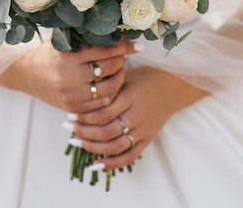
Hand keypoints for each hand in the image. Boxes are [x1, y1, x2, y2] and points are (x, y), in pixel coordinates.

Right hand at [0, 40, 138, 113]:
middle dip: (121, 61)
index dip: (123, 46)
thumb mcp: (65, 42)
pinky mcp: (73, 107)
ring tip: (118, 70)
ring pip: (109, 89)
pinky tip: (110, 85)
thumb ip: (88, 40)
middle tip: (123, 56)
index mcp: (68, 56)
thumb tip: (119, 34)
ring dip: (118, 79)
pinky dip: (110, 94)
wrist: (26, 73)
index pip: (105, 50)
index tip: (136, 45)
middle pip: (109, 69)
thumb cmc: (49, 53)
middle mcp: (69, 77)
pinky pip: (100, 104)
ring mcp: (71, 95)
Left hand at [68, 67, 207, 170]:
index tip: (70, 114)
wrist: (173, 85)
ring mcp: (143, 129)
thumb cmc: (144, 78)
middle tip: (69, 127)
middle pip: (106, 131)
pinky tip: (96, 164)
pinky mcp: (147, 139)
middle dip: (84, 132)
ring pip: (115, 146)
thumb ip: (107, 89)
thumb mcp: (125, 78)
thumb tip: (80, 99)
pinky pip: (129, 156)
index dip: (84, 117)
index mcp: (130, 96)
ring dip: (93, 147)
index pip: (102, 113)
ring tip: (77, 141)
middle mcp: (137, 114)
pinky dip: (112, 163)